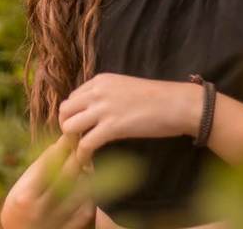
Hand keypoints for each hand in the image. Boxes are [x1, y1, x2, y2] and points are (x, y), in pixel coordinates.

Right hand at [0, 133, 96, 228]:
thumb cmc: (20, 204)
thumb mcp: (23, 185)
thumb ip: (41, 166)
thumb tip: (61, 144)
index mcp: (26, 196)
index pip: (49, 165)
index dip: (63, 147)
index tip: (72, 133)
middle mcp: (41, 210)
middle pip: (67, 176)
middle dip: (78, 156)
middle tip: (86, 142)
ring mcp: (56, 223)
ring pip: (81, 193)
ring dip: (87, 175)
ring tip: (88, 164)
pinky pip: (86, 210)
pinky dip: (90, 195)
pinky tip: (90, 186)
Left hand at [58, 73, 197, 165]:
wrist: (178, 103)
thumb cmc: (158, 98)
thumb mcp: (125, 87)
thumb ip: (108, 95)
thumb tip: (96, 110)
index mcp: (100, 80)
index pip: (72, 98)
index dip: (73, 116)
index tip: (79, 129)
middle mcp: (97, 91)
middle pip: (64, 110)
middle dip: (66, 128)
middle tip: (77, 142)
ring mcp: (104, 108)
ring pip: (69, 126)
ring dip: (72, 142)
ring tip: (82, 151)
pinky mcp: (113, 126)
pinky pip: (86, 143)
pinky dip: (83, 155)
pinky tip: (87, 162)